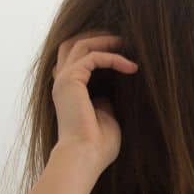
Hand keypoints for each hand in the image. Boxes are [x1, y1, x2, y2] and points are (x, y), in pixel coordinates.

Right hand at [50, 31, 137, 173]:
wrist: (85, 157)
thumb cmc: (98, 146)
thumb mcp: (106, 117)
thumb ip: (106, 102)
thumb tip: (111, 94)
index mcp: (69, 91)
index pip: (77, 59)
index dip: (98, 50)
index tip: (123, 52)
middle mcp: (62, 82)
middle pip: (73, 44)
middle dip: (97, 37)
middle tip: (121, 38)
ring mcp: (64, 80)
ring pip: (80, 44)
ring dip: (105, 41)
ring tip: (127, 43)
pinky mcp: (70, 80)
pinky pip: (92, 57)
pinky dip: (113, 57)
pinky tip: (131, 67)